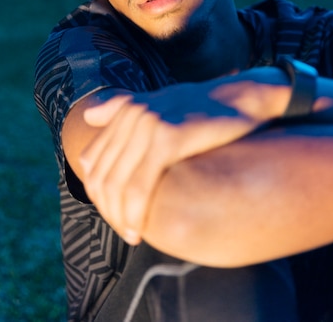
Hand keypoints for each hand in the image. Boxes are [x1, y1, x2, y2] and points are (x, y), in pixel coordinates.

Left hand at [79, 73, 290, 244]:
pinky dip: (134, 212)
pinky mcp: (168, 138)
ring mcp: (148, 124)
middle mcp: (133, 114)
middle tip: (124, 231)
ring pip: (117, 184)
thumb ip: (122, 108)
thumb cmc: (204, 108)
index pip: (93, 161)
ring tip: (132, 235)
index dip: (97, 194)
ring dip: (118, 217)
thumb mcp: (160, 102)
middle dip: (108, 210)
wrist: (243, 98)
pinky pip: (139, 186)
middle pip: (102, 175)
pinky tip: (140, 229)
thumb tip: (89, 116)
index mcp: (127, 109)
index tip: (114, 214)